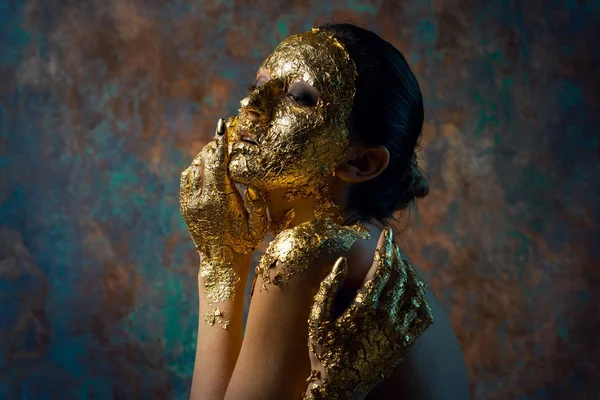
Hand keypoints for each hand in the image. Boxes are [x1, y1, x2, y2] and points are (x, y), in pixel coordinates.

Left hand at [180, 118, 267, 314]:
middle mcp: (203, 199)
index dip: (220, 144)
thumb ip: (257, 203)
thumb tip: (251, 184)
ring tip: (217, 151)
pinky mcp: (185, 206)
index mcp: (222, 200)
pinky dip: (195, 168)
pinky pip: (187, 178)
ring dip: (205, 157)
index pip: (218, 164)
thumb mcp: (259, 226)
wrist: (221, 262)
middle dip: (213, 146)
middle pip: (204, 161)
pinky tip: (206, 167)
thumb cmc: (245, 243)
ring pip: (194, 167)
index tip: (222, 126)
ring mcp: (191, 202)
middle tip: (223, 136)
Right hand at [304, 227, 432, 398]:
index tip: (388, 233)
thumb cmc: (324, 352)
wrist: (340, 387)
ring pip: (413, 293)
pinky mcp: (405, 343)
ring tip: (402, 262)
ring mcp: (398, 330)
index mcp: (364, 307)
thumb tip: (341, 262)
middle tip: (393, 243)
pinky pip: (422, 316)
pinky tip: (415, 291)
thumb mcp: (317, 319)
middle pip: (400, 276)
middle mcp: (386, 316)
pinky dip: (420, 299)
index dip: (387, 248)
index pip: (383, 268)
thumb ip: (328, 288)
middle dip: (398, 255)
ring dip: (410, 273)